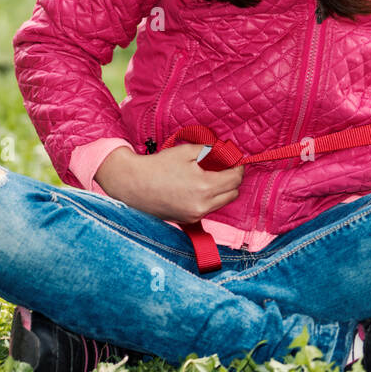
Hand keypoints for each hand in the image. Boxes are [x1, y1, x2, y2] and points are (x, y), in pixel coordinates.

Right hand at [95, 144, 243, 222]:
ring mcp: (195, 216)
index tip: (235, 159)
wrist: (132, 184)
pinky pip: (209, 209)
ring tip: (209, 175)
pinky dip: (209, 199)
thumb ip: (211, 151)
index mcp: (204, 187)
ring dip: (222, 190)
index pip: (235, 179)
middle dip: (232, 179)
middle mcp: (202, 206)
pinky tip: (198, 187)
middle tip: (224, 166)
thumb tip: (227, 151)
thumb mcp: (187, 151)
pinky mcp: (188, 220)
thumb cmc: (158, 166)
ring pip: (222, 203)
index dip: (238, 166)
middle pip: (233, 193)